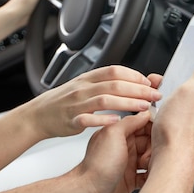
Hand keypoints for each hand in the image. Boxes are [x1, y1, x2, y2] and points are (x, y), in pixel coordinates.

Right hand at [24, 65, 161, 139]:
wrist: (38, 116)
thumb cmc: (63, 102)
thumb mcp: (84, 87)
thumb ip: (105, 84)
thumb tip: (131, 83)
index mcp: (87, 79)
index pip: (115, 71)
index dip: (134, 75)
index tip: (149, 83)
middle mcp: (83, 89)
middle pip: (114, 85)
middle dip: (138, 90)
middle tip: (155, 96)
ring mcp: (76, 104)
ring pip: (104, 100)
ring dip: (127, 103)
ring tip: (144, 108)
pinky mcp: (71, 121)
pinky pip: (87, 119)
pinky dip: (102, 120)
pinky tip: (116, 121)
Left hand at [70, 112, 151, 192]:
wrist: (89, 192)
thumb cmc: (97, 165)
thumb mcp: (113, 134)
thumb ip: (130, 121)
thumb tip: (144, 112)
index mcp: (120, 134)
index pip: (143, 124)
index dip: (154, 128)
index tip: (162, 133)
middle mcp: (125, 147)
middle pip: (150, 142)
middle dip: (155, 147)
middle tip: (151, 154)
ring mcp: (128, 164)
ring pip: (151, 159)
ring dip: (154, 162)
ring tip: (149, 166)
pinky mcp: (131, 180)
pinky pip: (148, 175)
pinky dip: (152, 176)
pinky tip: (151, 176)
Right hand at [150, 49, 193, 166]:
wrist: (169, 160)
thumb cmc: (179, 130)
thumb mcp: (191, 90)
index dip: (188, 72)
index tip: (177, 72)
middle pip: (188, 94)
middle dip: (173, 89)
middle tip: (162, 90)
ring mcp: (191, 128)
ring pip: (177, 108)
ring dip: (165, 104)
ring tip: (157, 106)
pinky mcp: (178, 137)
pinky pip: (169, 122)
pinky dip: (161, 118)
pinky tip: (155, 121)